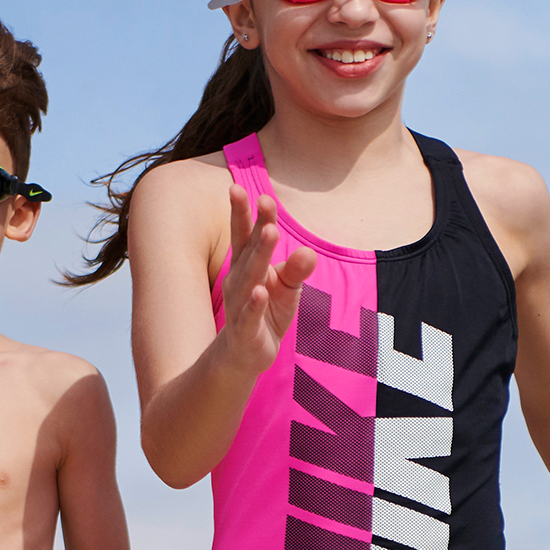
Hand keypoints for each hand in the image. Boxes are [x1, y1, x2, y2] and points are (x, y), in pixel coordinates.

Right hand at [219, 185, 316, 376]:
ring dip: (259, 254)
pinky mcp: (245, 331)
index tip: (262, 193)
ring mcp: (240, 305)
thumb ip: (296, 269)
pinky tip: (260, 291)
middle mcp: (240, 280)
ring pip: (250, 276)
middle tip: (262, 198)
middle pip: (247, 247)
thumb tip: (309, 252)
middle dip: (252, 222)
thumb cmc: (265, 314)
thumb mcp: (286, 289)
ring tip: (269, 231)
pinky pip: (249, 315)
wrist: (243, 356)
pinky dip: (255, 304)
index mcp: (248, 266)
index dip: (254, 214)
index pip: (249, 235)